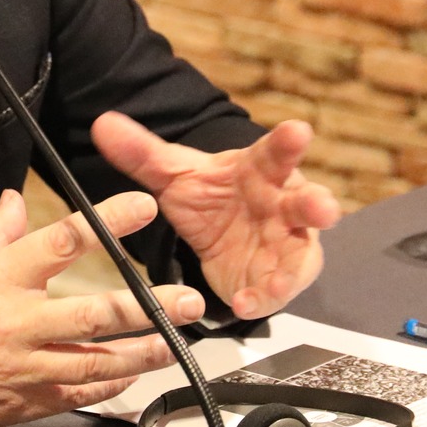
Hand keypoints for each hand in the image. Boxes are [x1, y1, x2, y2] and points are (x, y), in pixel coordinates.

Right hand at [0, 189, 205, 426]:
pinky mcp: (17, 405)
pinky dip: (105, 387)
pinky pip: (73, 395)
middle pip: (98, 313)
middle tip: (187, 300)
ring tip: (174, 343)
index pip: (64, 242)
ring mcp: (19, 370)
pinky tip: (128, 377)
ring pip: (96, 363)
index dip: (109, 222)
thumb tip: (17, 202)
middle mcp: (14, 324)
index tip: (143, 208)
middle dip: (150, 307)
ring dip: (142, 354)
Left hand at [91, 113, 340, 320]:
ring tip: (279, 280)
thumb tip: (103, 124)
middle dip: (316, 205)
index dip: (288, 142)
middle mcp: (282, 204)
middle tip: (323, 208)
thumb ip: (142, 153)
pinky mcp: (278, 278)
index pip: (276, 152)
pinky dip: (261, 297)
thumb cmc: (212, 195)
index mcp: (260, 170)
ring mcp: (286, 243)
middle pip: (306, 202)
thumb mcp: (174, 175)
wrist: (222, 235)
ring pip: (300, 253)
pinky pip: (275, 290)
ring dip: (292, 268)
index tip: (298, 131)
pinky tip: (244, 302)